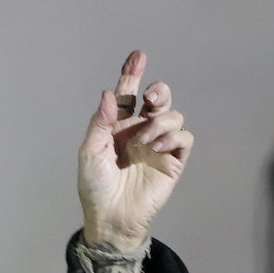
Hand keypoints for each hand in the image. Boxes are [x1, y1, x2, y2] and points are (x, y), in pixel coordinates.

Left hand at [77, 50, 192, 251]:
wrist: (110, 216)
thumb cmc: (95, 186)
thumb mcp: (89, 152)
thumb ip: (100, 123)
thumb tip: (110, 94)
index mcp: (119, 125)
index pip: (129, 94)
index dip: (133, 73)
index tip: (138, 55)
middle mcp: (141, 130)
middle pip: (159, 98)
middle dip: (159, 91)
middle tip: (151, 97)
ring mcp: (158, 145)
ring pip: (173, 115)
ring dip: (161, 121)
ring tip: (145, 141)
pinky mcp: (173, 161)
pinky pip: (184, 137)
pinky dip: (172, 136)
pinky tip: (155, 147)